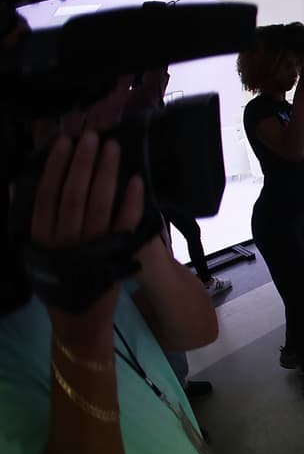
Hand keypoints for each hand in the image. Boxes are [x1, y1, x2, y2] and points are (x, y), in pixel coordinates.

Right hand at [31, 133, 143, 322]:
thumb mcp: (33, 249)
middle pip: (73, 194)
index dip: (55, 166)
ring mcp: (91, 247)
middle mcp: (64, 239)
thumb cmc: (56, 277)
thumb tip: (17, 184)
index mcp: (41, 235)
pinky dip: (131, 202)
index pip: (46, 194)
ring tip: (113, 148)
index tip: (64, 141)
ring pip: (98, 204)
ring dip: (106, 173)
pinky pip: (124, 225)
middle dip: (83, 162)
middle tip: (92, 136)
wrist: (78, 318)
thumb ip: (26, 217)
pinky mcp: (115, 256)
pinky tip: (136, 181)